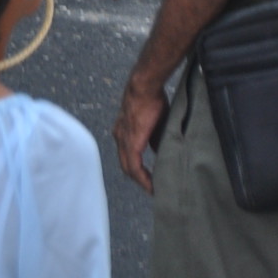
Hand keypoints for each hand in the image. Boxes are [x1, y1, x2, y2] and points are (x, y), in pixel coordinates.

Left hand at [112, 78, 166, 192]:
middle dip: (139, 179)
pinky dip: (142, 178)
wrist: (144, 87)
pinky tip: (151, 186)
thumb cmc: (151, 99)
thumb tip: (158, 152)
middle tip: (152, 189)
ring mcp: (123, 139)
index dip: (137, 169)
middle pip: (126, 165)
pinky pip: (134, 166)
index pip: (128, 155)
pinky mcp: (131, 142)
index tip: (149, 180)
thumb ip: (153, 138)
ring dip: (141, 181)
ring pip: (129, 168)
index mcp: (123, 131)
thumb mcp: (153, 122)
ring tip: (153, 190)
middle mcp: (119, 136)